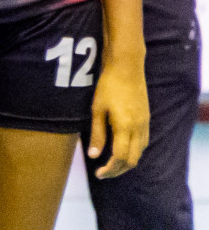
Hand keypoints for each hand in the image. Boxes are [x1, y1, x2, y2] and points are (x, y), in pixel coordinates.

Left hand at [89, 57, 149, 177]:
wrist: (127, 68)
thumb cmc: (108, 86)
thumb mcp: (97, 109)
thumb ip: (97, 134)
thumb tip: (93, 155)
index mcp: (125, 127)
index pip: (121, 158)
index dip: (110, 169)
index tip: (98, 173)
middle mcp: (139, 128)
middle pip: (133, 160)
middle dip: (118, 170)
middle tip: (103, 173)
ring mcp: (145, 124)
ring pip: (140, 152)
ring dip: (127, 162)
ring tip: (111, 164)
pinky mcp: (146, 119)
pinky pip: (142, 142)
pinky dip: (133, 151)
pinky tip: (122, 149)